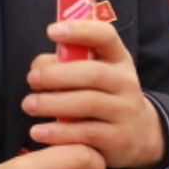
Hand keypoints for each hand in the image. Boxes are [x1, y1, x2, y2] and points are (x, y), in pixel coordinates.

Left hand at [24, 21, 166, 168]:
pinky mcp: (118, 138)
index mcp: (118, 59)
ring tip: (29, 104)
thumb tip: (39, 67)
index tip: (52, 31)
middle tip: (32, 79)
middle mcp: (126, 82)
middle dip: (57, 75)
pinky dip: (59, 132)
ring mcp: (125, 111)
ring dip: (53, 103)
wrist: (139, 134)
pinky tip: (39, 131)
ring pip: (88, 104)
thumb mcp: (95, 74)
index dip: (80, 30)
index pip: (105, 36)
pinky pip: (86, 133)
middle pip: (93, 73)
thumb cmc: (105, 96)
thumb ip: (67, 64)